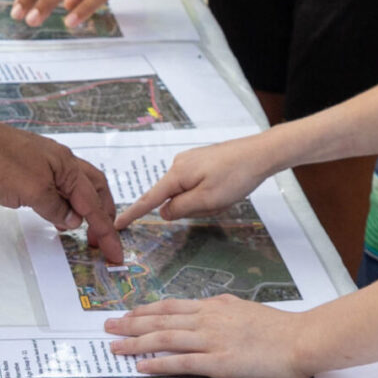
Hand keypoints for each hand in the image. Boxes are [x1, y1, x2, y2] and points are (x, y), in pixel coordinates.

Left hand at [0, 106, 123, 259]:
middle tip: (103, 240)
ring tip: (82, 231)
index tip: (115, 254)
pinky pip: (55, 187)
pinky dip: (63, 203)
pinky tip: (55, 214)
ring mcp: (43, 163)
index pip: (95, 203)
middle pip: (94, 189)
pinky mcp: (26, 167)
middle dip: (103, 215)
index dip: (106, 231)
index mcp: (67, 166)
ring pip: (74, 187)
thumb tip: (73, 220)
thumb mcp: (32, 192)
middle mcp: (60, 162)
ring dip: (84, 208)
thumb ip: (56, 209)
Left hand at [107, 295, 312, 377]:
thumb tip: (207, 304)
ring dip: (136, 342)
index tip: (126, 313)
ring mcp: (212, 340)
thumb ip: (223, 307)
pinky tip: (141, 365)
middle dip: (130, 323)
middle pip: (160, 320)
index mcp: (214, 306)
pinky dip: (158, 363)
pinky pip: (182, 362)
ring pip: (165, 339)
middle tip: (106, 326)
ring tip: (114, 346)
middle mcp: (208, 319)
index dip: (145, 310)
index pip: (170, 307)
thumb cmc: (279, 327)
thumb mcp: (245, 308)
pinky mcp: (219, 362)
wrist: (302, 339)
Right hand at [121, 135, 282, 225]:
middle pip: (174, 197)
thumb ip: (181, 208)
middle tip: (218, 203)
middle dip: (193, 207)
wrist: (260, 153)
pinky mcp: (202, 161)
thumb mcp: (207, 199)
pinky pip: (197, 185)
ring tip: (226, 194)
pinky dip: (209, 193)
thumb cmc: (234, 177)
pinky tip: (226, 189)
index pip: (150, 198)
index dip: (133, 213)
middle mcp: (179, 164)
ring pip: (188, 192)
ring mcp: (191, 161)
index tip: (117, 224)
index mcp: (177, 174)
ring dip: (204, 201)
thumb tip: (163, 211)